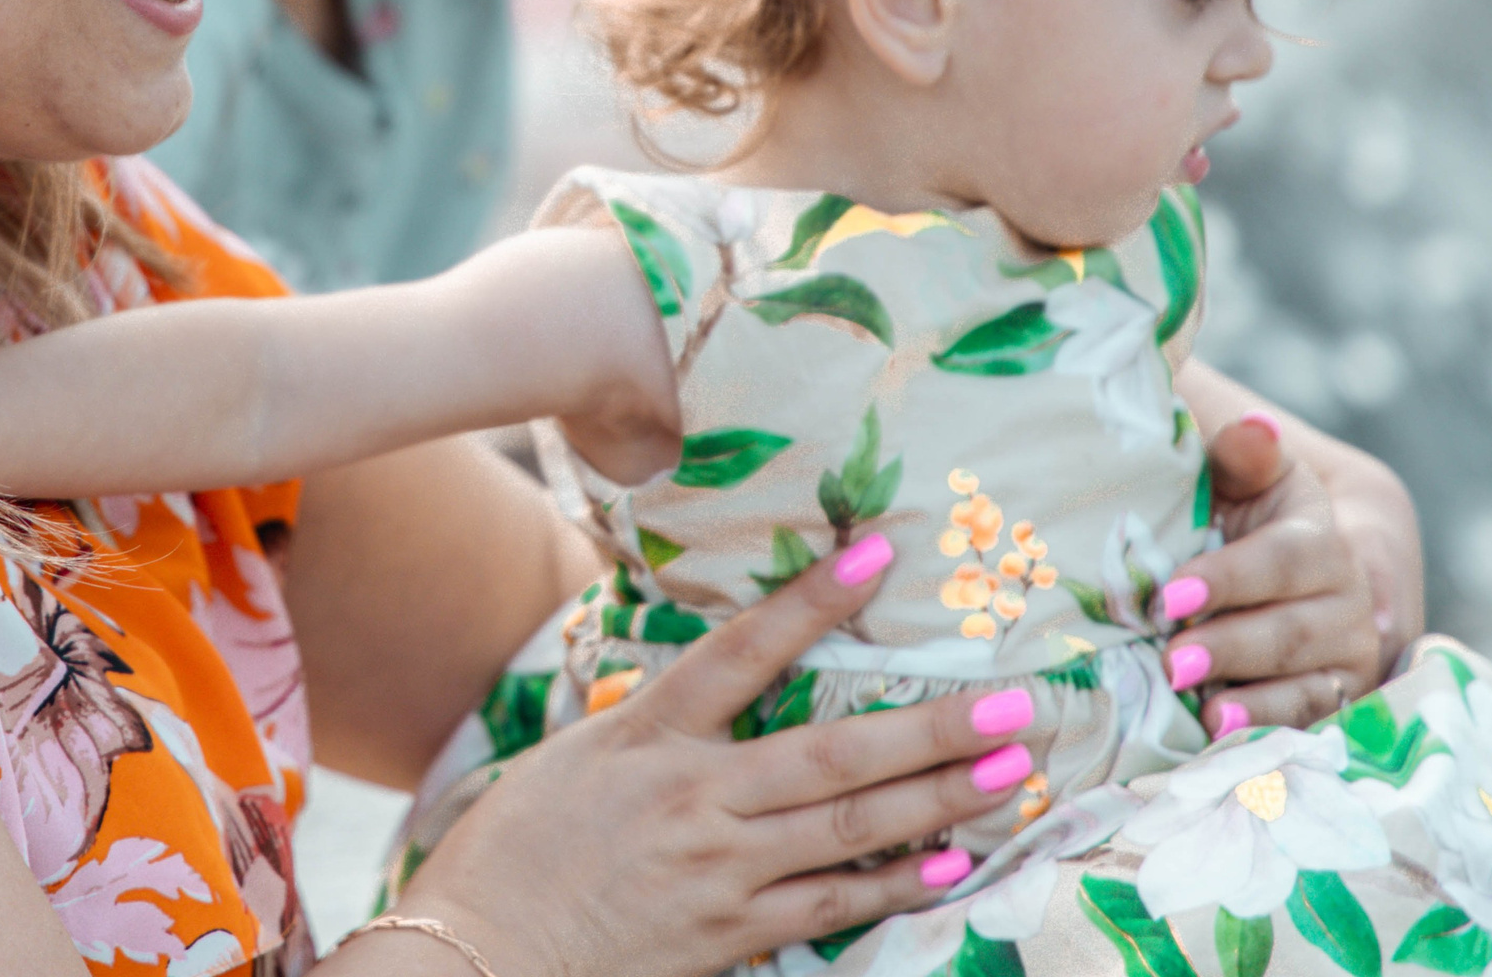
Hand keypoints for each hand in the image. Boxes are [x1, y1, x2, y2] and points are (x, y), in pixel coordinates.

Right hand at [371, 542, 1037, 976]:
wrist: (475, 958)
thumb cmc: (511, 853)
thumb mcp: (573, 760)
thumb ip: (651, 728)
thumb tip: (709, 691)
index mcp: (646, 735)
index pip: (742, 651)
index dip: (812, 601)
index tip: (878, 555)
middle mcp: (692, 796)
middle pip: (830, 750)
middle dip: (928, 724)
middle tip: (1015, 699)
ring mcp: (718, 870)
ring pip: (849, 825)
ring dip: (938, 797)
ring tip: (1011, 769)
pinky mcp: (729, 933)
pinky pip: (829, 905)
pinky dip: (894, 882)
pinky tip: (950, 861)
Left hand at [1158, 414, 1383, 737]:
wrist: (1273, 566)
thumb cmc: (1237, 512)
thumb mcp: (1239, 477)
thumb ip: (1241, 458)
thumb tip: (1254, 428)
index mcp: (1319, 538)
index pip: (1284, 560)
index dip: (1230, 578)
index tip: (1171, 595)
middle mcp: (1348, 599)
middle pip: (1292, 630)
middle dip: (1231, 646)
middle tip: (1172, 659)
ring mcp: (1347, 655)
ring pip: (1306, 682)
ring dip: (1252, 699)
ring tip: (1201, 707)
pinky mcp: (1335, 699)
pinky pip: (1307, 720)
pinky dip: (1268, 729)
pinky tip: (1226, 734)